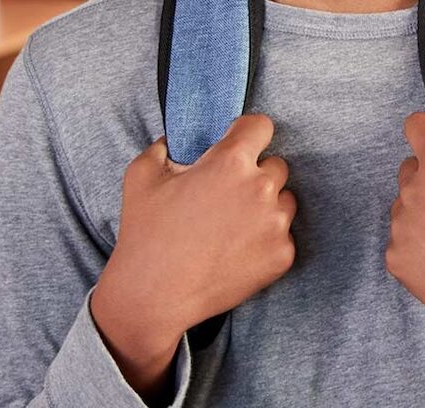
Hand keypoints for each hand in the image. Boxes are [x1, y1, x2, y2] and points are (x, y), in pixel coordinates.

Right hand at [95, 113, 297, 347]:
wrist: (153, 297)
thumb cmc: (145, 234)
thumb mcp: (140, 176)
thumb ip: (164, 147)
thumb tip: (176, 141)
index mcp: (231, 162)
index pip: (261, 126)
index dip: (247, 133)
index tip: (238, 144)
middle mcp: (261, 188)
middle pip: (276, 165)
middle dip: (254, 175)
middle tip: (225, 197)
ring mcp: (275, 223)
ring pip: (284, 200)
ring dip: (266, 207)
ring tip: (230, 226)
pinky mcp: (282, 255)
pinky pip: (283, 235)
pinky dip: (265, 240)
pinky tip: (235, 251)